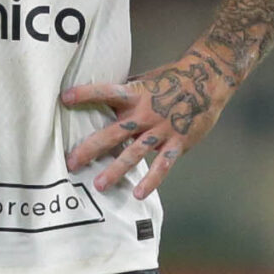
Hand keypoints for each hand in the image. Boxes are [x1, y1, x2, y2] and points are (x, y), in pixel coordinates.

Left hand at [61, 48, 237, 197]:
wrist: (209, 80)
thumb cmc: (173, 79)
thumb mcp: (146, 81)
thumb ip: (126, 93)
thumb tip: (102, 98)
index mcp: (135, 95)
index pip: (106, 92)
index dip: (86, 94)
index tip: (64, 98)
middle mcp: (145, 113)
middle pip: (113, 133)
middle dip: (90, 148)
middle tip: (71, 162)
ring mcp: (161, 130)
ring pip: (134, 153)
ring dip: (115, 170)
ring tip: (99, 185)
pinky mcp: (177, 142)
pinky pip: (162, 166)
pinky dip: (152, 181)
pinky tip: (138, 194)